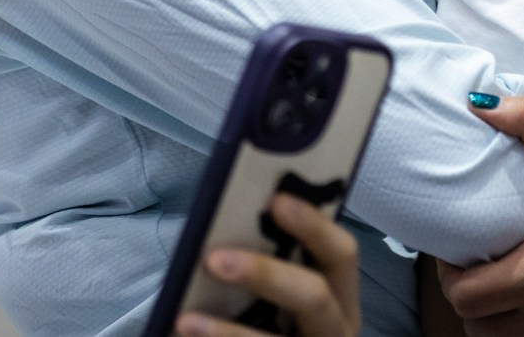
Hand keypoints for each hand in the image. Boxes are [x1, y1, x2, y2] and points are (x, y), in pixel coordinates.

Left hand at [179, 192, 361, 336]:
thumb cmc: (275, 323)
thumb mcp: (288, 298)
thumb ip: (275, 267)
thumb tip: (223, 233)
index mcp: (340, 297)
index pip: (341, 254)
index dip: (314, 225)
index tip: (276, 200)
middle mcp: (335, 329)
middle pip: (314, 297)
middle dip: (266, 275)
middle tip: (214, 259)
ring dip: (228, 331)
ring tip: (186, 321)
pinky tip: (183, 336)